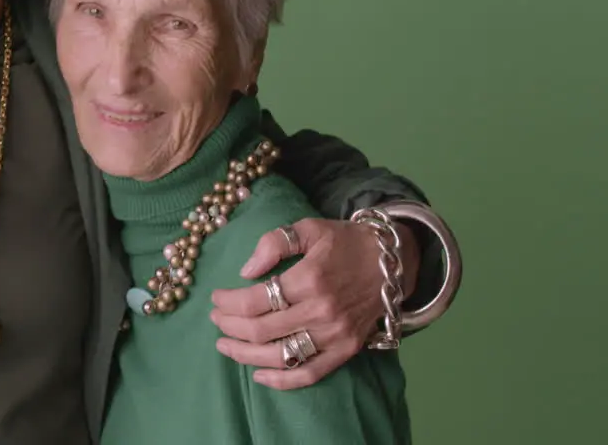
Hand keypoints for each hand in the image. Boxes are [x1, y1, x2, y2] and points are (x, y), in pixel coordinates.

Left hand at [208, 217, 419, 389]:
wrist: (392, 262)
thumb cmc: (345, 241)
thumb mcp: (309, 227)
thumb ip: (274, 243)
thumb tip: (245, 271)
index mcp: (309, 279)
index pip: (254, 300)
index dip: (228, 302)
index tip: (216, 298)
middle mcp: (321, 311)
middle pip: (262, 330)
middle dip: (229, 326)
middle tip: (215, 319)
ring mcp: (335, 335)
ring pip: (280, 356)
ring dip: (245, 354)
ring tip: (224, 345)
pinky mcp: (347, 350)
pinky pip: (310, 374)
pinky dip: (282, 380)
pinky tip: (258, 375)